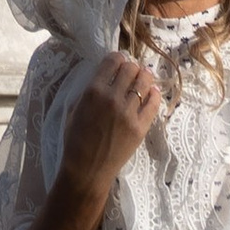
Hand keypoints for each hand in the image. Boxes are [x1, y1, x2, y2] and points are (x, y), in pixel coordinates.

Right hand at [59, 51, 165, 189]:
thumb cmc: (75, 140)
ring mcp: (129, 113)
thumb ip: (90, 90)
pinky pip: (153, 104)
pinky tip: (153, 92)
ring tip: (144, 78)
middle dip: (131, 67)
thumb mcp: (75, 108)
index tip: (119, 62)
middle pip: (131, 68)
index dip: (117, 58)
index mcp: (93, 90)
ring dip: (144, 77)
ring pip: (144, 82)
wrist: (87, 170)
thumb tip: (105, 77)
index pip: (112, 60)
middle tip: (131, 72)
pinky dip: (154, 95)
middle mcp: (112, 97)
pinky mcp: (140, 128)